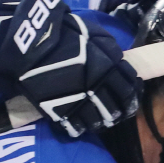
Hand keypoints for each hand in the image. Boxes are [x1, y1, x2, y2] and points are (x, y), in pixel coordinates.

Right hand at [0, 0, 140, 136]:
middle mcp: (99, 87)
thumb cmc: (64, 34)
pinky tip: (81, 126)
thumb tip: (120, 63)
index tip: (129, 97)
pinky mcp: (61, 111)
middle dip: (119, 112)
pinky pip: (76, 126)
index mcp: (110, 67)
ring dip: (101, 122)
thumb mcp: (95, 36)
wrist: (32, 43)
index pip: (129, 88)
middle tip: (116, 113)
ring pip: (98, 120)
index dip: (131, 95)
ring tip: (100, 122)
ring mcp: (80, 101)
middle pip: (116, 108)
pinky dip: (80, 128)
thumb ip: (110, 52)